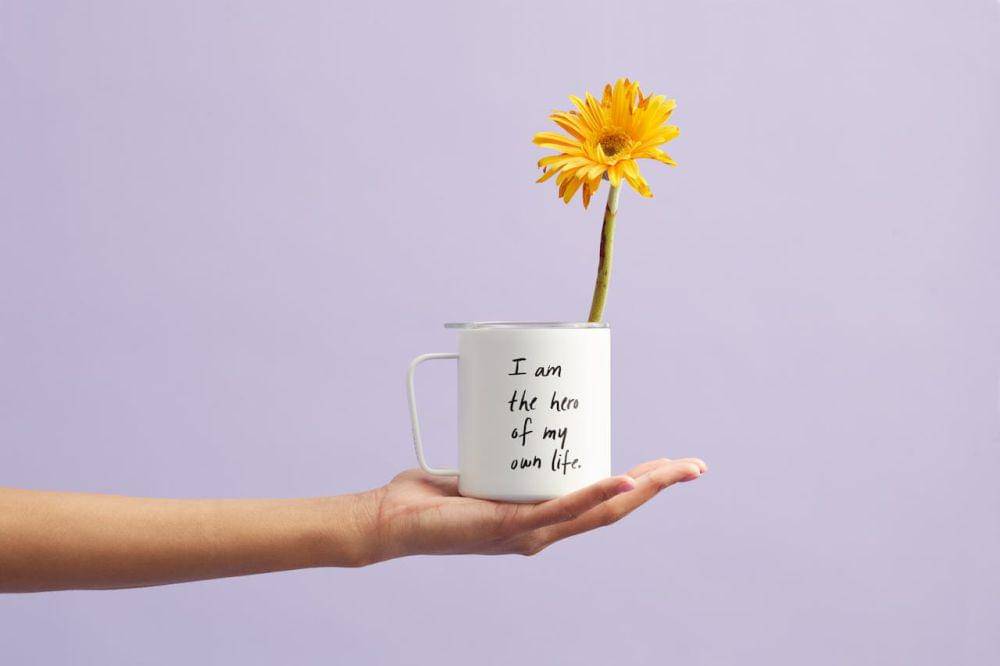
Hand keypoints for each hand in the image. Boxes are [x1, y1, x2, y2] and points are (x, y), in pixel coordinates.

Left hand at [360, 457, 706, 561]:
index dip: (640, 484)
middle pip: (614, 508)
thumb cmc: (430, 496)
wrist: (392, 519)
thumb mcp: (480, 465)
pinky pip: (561, 510)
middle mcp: (543, 529)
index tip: (669, 464)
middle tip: (694, 467)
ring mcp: (530, 532)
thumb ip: (499, 447)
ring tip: (675, 470)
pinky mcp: (510, 526)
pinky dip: (595, 495)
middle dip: (658, 486)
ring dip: (642, 489)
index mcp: (541, 516)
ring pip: (599, 511)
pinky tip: (624, 482)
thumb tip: (508, 401)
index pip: (602, 500)